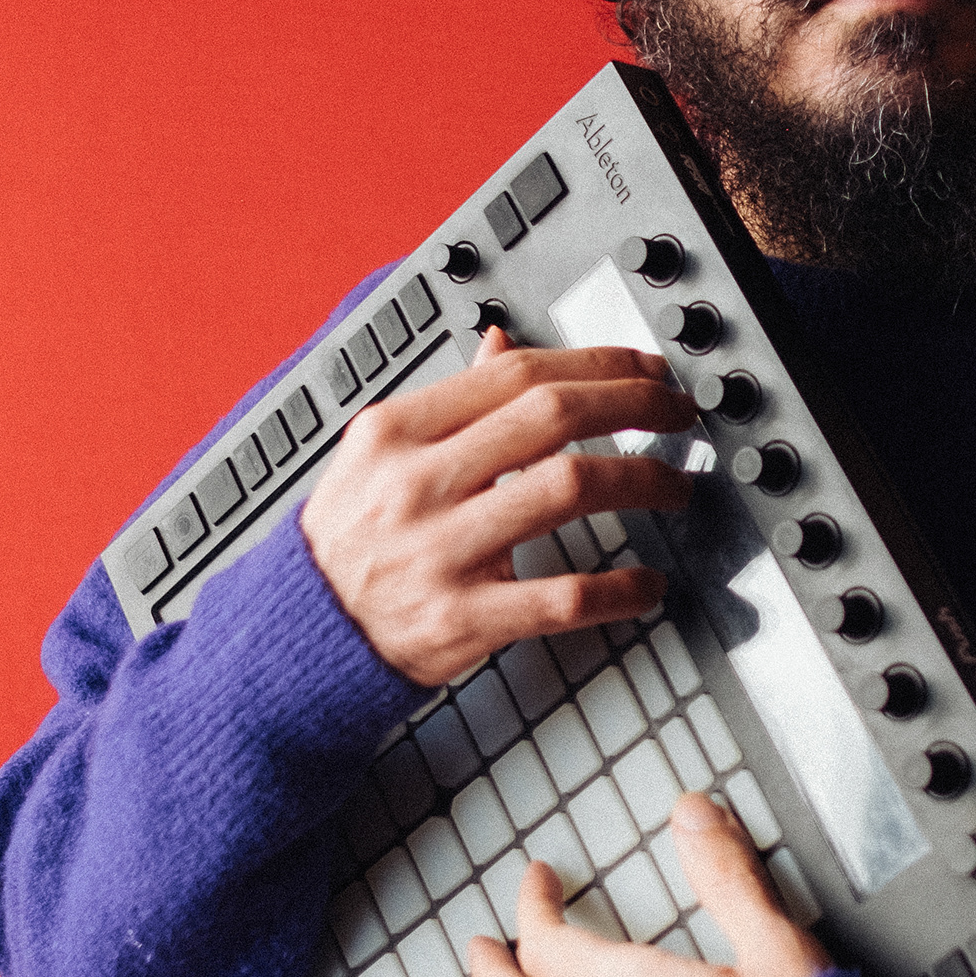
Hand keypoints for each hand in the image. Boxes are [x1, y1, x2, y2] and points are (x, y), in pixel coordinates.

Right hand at [300, 327, 696, 686]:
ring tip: (675, 485)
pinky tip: (647, 584)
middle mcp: (417, 483)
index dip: (599, 365)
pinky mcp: (460, 620)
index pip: (517, 374)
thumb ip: (450, 402)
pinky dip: (620, 589)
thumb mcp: (381, 455)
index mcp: (397, 431)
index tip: (646, 371)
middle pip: (552, 417)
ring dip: (642, 480)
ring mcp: (438, 552)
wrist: (297, 635)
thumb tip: (502, 341)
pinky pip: (563, 597)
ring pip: (567, 489)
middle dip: (635, 405)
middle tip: (678, 413)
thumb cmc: (350, 538)